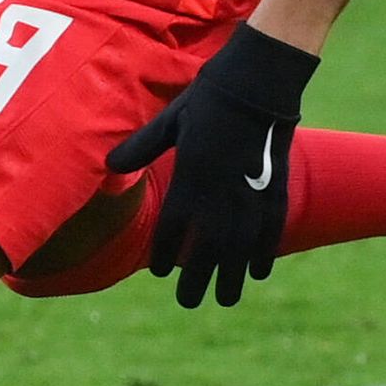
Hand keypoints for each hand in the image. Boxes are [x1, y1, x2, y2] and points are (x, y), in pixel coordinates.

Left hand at [108, 22, 317, 306]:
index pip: (171, 233)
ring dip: (230, 279)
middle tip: (188, 302)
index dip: (163, 256)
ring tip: (224, 300)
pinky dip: (262, 256)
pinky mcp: (275, 192)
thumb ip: (141, 148)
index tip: (158, 272)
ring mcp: (249, 199)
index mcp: (188, 182)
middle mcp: (218, 200)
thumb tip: (110, 164)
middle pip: (204, 254)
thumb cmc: (208, 99)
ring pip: (238, 253)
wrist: (259, 83)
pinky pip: (268, 234)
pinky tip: (256, 274)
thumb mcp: (169, 121)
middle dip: (195, 282)